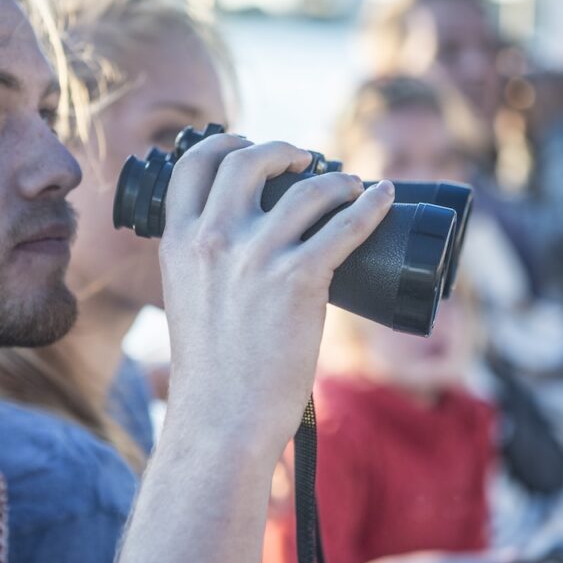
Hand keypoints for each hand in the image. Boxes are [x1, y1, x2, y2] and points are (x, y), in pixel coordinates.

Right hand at [159, 134, 393, 454]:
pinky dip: (370, 205)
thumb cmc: (211, 370)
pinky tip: (384, 198)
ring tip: (349, 186)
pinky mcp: (297, 280)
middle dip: (281, 149)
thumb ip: (205, 263)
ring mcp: (255, 257)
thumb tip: (246, 240)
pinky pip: (345, 225)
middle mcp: (212, 240)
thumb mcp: (188, 299)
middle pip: (248, 159)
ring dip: (335, 179)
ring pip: (306, 188)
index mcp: (179, 242)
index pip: (194, 164)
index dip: (226, 143)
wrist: (222, 419)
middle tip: (305, 160)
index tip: (250, 146)